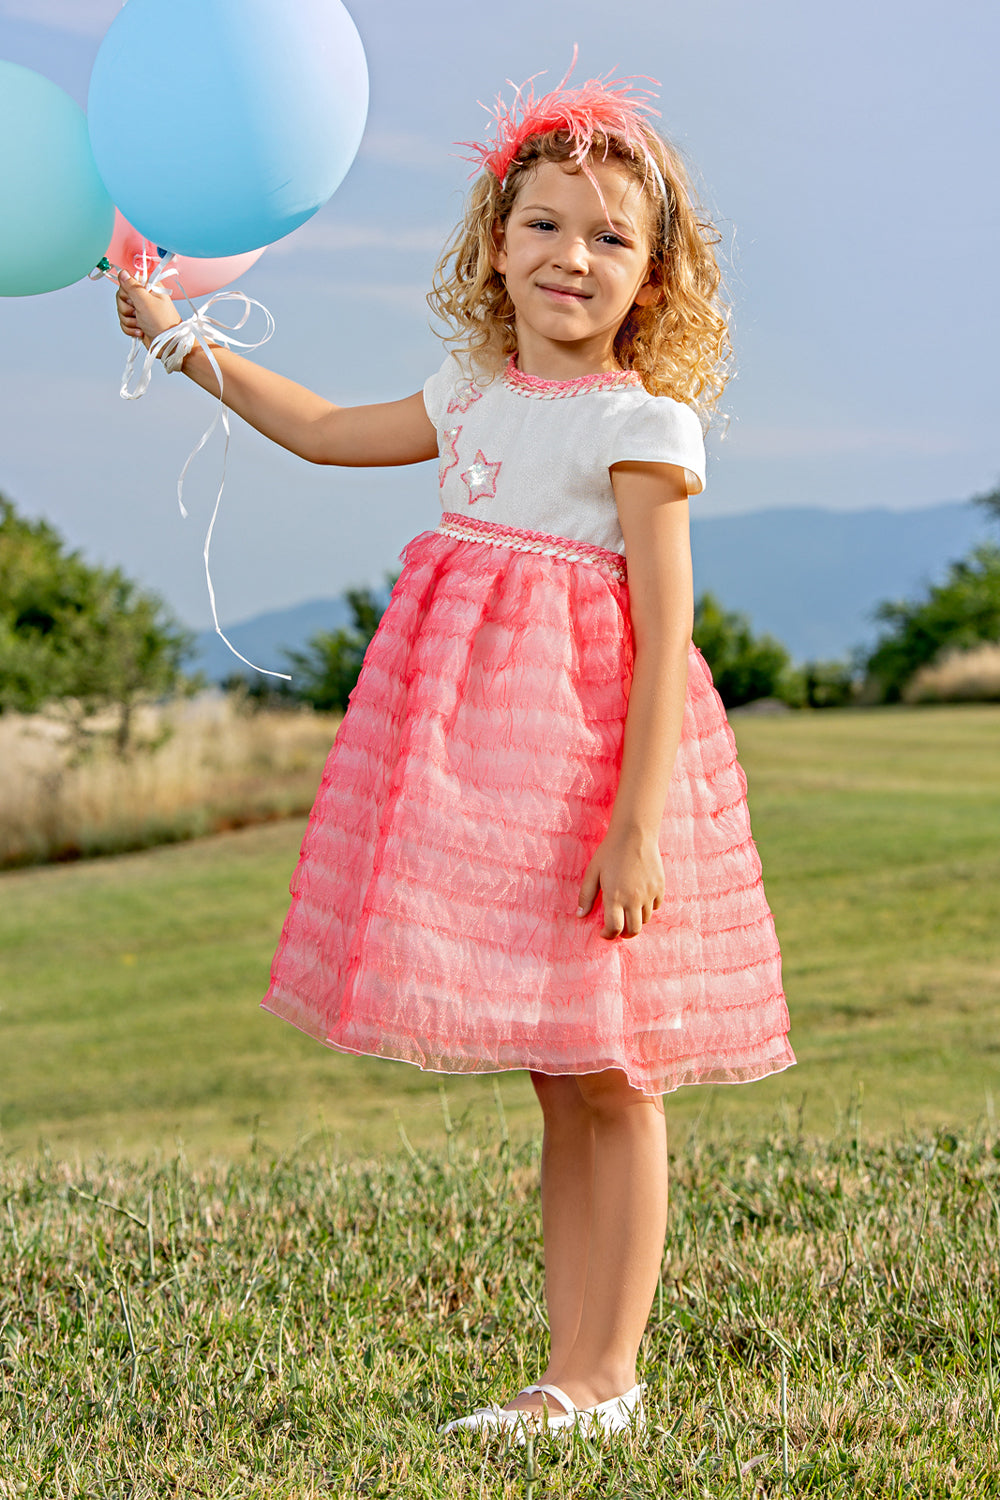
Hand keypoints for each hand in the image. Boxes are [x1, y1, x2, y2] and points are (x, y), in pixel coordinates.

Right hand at [115, 270, 181, 348]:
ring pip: (122, 311)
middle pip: (122, 297)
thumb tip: (123, 272)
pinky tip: (141, 331)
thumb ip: (132, 286)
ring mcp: (140, 310)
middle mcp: (144, 297)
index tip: (133, 299)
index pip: (127, 282)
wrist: (168, 345)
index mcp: (149, 288)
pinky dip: (130, 329)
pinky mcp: (138, 322)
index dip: (126, 292)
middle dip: (126, 309)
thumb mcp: (145, 302)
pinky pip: (124, 322)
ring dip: (129, 320)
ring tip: (142, 323)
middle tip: (138, 313)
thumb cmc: (163, 324)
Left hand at [577, 825, 664, 940]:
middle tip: (618, 929)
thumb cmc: (610, 852)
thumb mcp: (592, 872)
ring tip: (628, 912)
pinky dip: (648, 907)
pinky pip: (656, 906)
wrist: (634, 834)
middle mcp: (633, 899)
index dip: (608, 935)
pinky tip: (640, 899)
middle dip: (624, 934)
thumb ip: (586, 896)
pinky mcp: (659, 887)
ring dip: (636, 920)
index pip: (614, 928)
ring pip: (645, 919)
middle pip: (633, 930)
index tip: (604, 932)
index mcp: (614, 897)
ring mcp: (649, 894)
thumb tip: (580, 915)